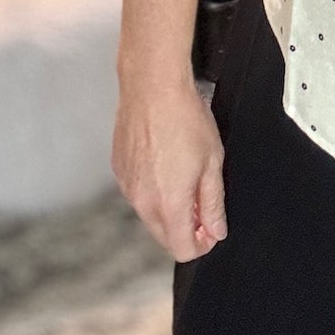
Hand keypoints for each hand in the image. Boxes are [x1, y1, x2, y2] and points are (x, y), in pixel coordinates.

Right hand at [111, 74, 227, 261]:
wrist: (153, 86)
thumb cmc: (184, 117)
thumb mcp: (212, 162)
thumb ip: (213, 203)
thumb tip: (215, 230)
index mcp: (169, 203)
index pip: (182, 249)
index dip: (202, 244)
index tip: (212, 229)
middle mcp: (142, 201)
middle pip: (164, 236)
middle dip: (186, 227)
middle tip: (203, 202)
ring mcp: (127, 186)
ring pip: (150, 214)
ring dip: (169, 207)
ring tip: (186, 175)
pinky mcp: (119, 169)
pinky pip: (138, 192)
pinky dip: (153, 188)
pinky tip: (166, 162)